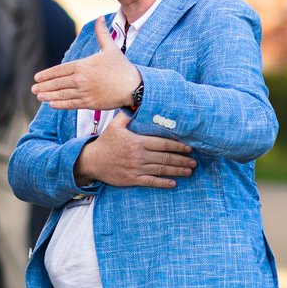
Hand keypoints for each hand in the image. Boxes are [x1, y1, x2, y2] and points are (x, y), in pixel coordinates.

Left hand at [33, 17, 139, 110]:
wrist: (134, 86)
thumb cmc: (122, 67)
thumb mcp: (111, 48)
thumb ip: (102, 34)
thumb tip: (100, 18)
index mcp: (83, 66)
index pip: (60, 70)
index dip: (47, 74)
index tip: (37, 77)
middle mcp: (81, 79)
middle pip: (57, 83)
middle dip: (44, 86)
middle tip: (33, 88)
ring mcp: (84, 92)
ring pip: (62, 94)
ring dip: (48, 96)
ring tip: (39, 96)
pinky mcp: (89, 103)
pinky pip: (71, 104)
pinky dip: (60, 104)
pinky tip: (52, 104)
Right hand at [74, 114, 194, 188]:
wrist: (92, 161)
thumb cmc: (105, 142)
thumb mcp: (115, 126)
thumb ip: (127, 116)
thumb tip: (137, 104)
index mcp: (137, 142)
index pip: (162, 144)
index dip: (178, 146)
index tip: (189, 148)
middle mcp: (138, 156)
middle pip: (165, 158)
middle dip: (182, 160)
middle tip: (194, 162)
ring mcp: (136, 168)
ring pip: (161, 170)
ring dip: (177, 171)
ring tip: (189, 171)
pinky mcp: (132, 179)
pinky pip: (150, 182)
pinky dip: (163, 183)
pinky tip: (173, 183)